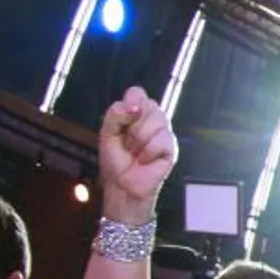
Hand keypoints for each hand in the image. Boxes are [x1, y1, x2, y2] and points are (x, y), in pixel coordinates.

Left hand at [97, 87, 176, 224]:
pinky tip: (145, 159)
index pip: (138, 93)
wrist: (122, 184)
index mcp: (134, 114)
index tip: (128, 111)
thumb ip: (116, 115)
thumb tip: (132, 106)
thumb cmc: (115, 160)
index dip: (134, 99)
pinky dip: (148, 152)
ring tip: (135, 151)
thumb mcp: (107, 133)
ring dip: (140, 139)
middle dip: (133, 125)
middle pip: (150, 106)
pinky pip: (162, 140)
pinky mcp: (171, 148)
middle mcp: (151, 120)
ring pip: (157, 121)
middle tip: (127, 142)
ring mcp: (163, 133)